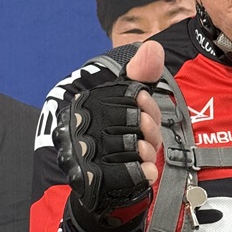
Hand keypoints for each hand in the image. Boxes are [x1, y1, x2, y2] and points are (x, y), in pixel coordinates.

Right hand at [53, 40, 165, 216]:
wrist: (101, 183)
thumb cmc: (116, 135)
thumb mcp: (128, 102)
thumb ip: (141, 74)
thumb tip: (152, 48)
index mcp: (87, 102)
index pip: (128, 97)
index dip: (148, 106)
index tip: (148, 113)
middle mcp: (79, 124)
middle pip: (131, 121)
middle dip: (150, 131)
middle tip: (149, 140)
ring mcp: (80, 151)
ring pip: (129, 146)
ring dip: (146, 152)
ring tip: (145, 155)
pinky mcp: (88, 177)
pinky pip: (122, 172)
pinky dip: (140, 172)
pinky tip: (148, 172)